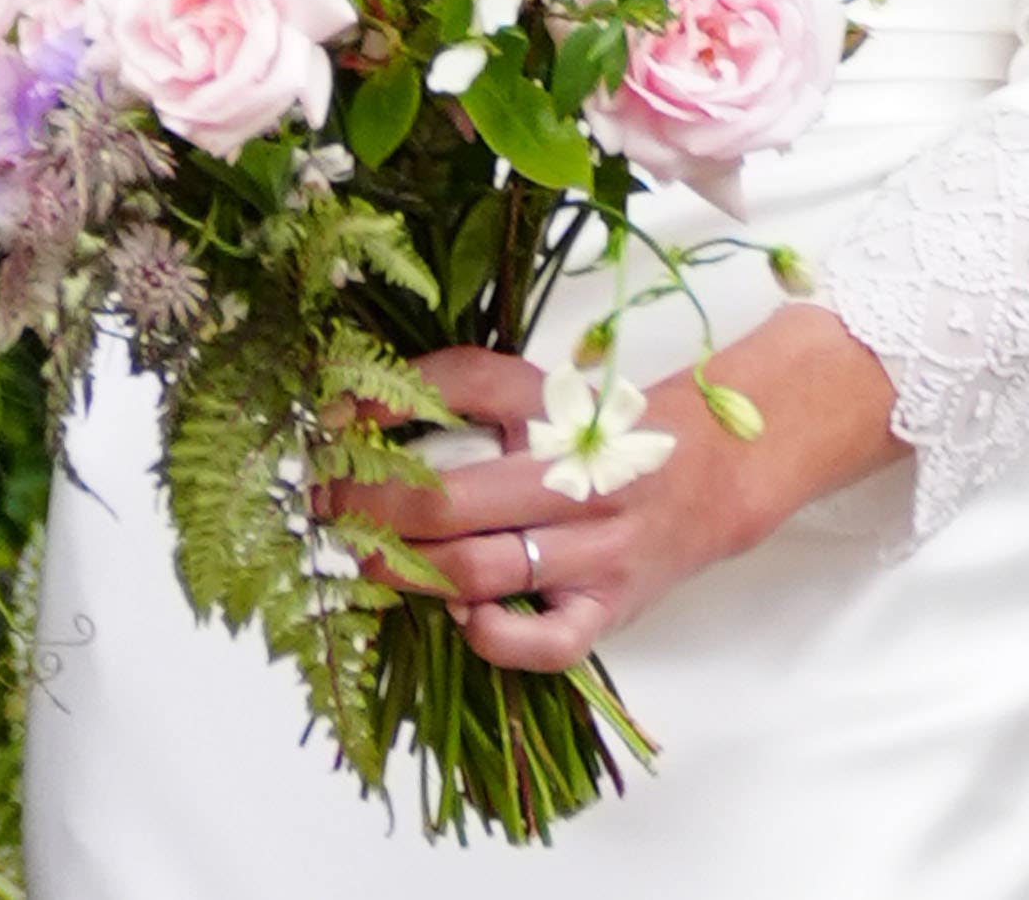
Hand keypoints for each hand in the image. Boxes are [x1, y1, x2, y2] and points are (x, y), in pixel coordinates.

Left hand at [318, 312, 899, 673]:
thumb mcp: (524, 391)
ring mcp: (593, 548)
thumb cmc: (591, 436)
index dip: (378, 408)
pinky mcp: (609, 609)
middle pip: (453, 499)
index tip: (324, 435)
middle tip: (326, 513)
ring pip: (482, 569)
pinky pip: (544, 642)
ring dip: (409, 571)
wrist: (704, 477)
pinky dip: (491, 636)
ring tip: (368, 562)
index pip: (460, 384)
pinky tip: (462, 614)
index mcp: (552, 407)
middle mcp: (574, 474)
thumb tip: (346, 410)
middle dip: (372, 510)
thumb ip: (442, 389)